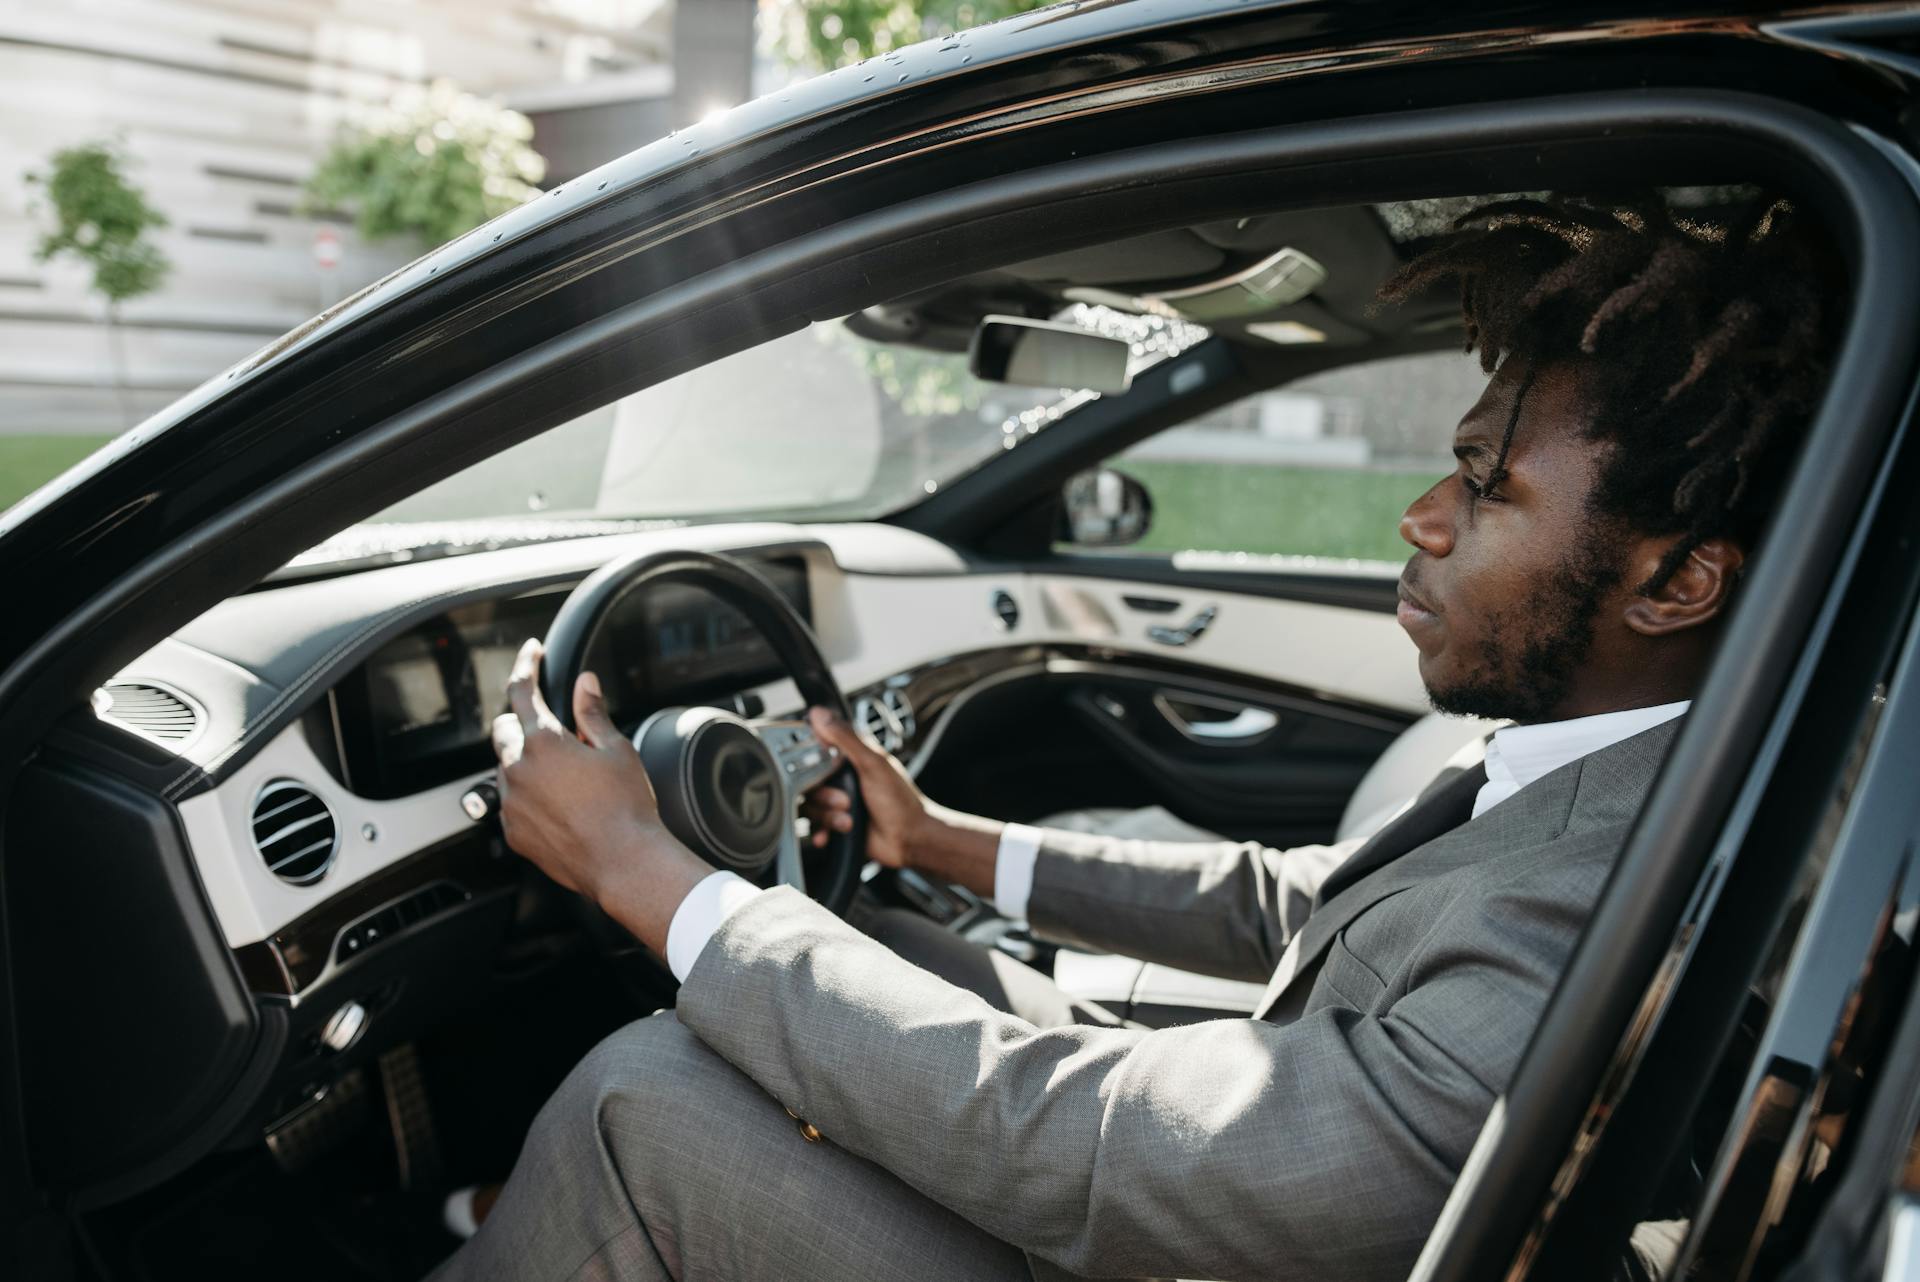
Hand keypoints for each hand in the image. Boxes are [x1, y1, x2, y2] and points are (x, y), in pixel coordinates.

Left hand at [491, 639, 710, 951]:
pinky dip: (528, 797)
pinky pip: (512, 803)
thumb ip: (593, 713)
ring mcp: (512, 803)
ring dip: (528, 763)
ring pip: (507, 768)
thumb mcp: (616, 751)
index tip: (531, 654)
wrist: (624, 863)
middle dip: (523, 724)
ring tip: (566, 780)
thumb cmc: (626, 809)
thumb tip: (586, 683)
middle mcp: (519, 770)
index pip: (522, 691)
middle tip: (557, 736)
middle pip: (503, 730)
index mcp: (544, 743)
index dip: (526, 665)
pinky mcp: (513, 831)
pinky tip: (560, 807)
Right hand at [803, 706, 932, 869]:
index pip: (816, 751)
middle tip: (845, 801)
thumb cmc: (901, 801)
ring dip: (828, 816)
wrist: (910, 840)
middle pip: (809, 783)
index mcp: (851, 759)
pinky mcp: (837, 824)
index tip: (818, 772)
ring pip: (811, 806)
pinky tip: (830, 835)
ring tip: (849, 820)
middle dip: (825, 796)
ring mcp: (838, 802)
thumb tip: (820, 714)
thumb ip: (846, 739)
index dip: (811, 762)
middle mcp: (842, 779)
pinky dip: (821, 832)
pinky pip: (815, 827)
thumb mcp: (873, 764)